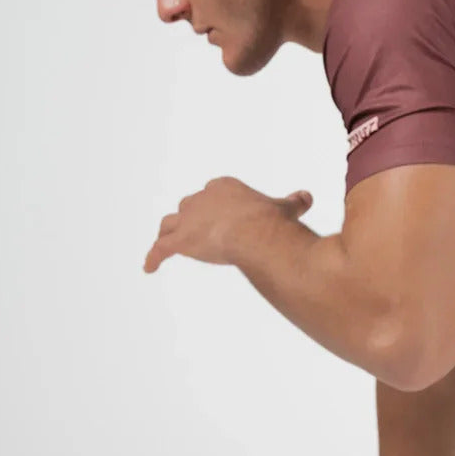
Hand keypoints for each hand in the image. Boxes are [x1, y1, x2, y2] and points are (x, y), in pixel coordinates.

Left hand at [143, 176, 312, 272]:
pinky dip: (153, 258)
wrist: (255, 232)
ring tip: (165, 240)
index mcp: (223, 187)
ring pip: (170, 224)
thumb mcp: (285, 209)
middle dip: (192, 218)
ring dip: (168, 232)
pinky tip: (148, 268)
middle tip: (197, 231)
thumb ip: (292, 202)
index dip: (217, 206)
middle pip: (190, 207)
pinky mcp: (181, 241)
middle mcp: (201, 199)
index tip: (224, 216)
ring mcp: (189, 220)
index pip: (214, 193)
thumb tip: (306, 196)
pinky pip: (161, 250)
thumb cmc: (270, 220)